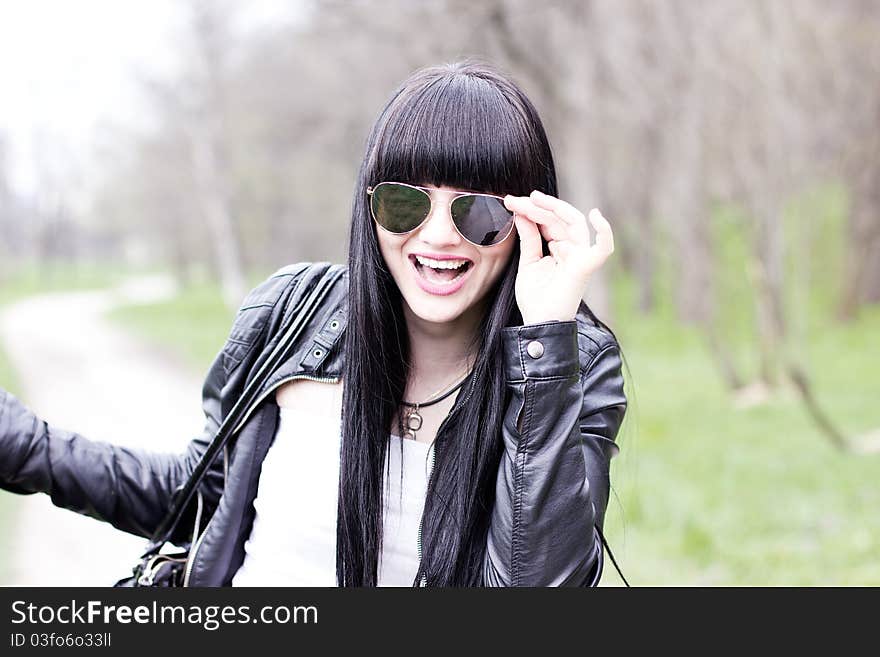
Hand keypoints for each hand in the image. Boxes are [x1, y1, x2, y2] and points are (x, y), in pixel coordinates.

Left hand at [503, 190, 613, 324]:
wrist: (538, 323)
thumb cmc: (535, 298)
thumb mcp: (528, 262)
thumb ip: (528, 238)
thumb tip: (521, 213)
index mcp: (559, 249)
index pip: (549, 221)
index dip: (531, 210)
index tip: (511, 202)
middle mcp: (572, 250)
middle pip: (560, 218)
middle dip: (538, 206)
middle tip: (515, 199)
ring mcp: (581, 257)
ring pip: (573, 223)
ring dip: (552, 208)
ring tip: (529, 201)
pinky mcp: (586, 266)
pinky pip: (603, 247)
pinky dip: (605, 231)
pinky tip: (596, 216)